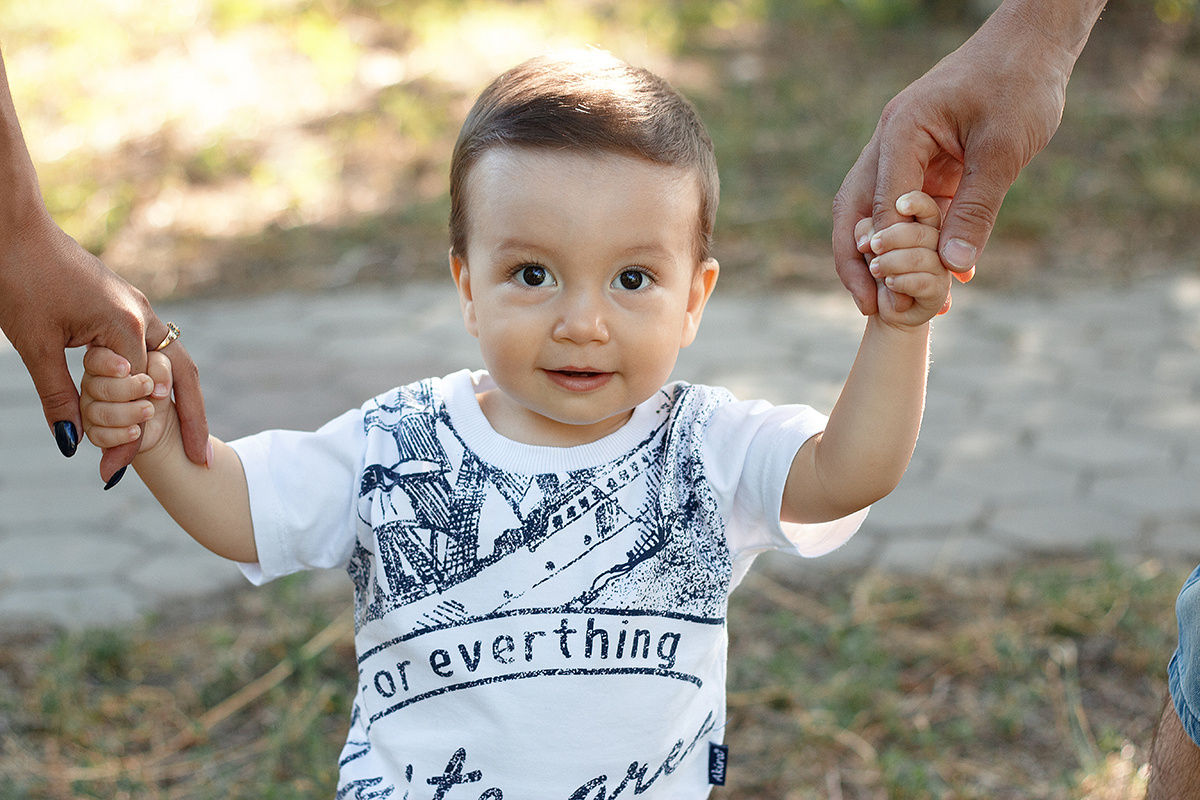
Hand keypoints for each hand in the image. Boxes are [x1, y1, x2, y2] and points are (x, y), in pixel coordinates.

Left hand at [0, 210, 208, 481]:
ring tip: (187, 435)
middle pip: (183, 377)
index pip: (142, 394)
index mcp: (125, 325)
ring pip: (173, 361)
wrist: (11, 224)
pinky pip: (153, 347)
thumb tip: (74, 443)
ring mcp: (136, 307)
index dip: (129, 436)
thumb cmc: (18, 277)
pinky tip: (155, 396)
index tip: (112, 470)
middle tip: (200, 460)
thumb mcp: (35, 344)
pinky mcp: (123, 303)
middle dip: (192, 421)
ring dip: (179, 400)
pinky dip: (158, 377)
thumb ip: (58, 395)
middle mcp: (141, 315)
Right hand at [832, 2, 1084, 314]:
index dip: (883, 255)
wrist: (1033, 45)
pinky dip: (916, 241)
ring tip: (893, 301)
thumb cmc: (1020, 84)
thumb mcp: (1003, 150)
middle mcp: (890, 143)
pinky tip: (938, 273)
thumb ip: (976, 208)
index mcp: (901, 133)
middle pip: (854, 212)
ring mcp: (902, 152)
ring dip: (883, 256)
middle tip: (869, 307)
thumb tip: (952, 267)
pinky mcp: (923, 161)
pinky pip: (909, 208)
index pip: (879, 205)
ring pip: (873, 212)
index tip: (891, 297)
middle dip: (858, 262)